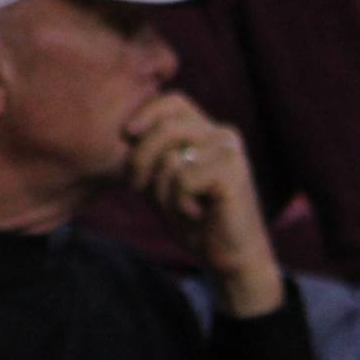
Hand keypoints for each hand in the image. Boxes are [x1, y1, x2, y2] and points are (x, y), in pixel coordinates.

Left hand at [124, 93, 283, 316]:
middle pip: (164, 127)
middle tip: (138, 190)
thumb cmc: (197, 222)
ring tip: (180, 208)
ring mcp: (229, 151)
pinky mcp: (232, 172)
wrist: (233, 258)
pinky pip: (182, 180)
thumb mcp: (164, 185)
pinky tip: (197, 216)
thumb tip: (127, 134)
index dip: (145, 113)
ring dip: (162, 191)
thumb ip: (150, 158)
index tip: (127, 135)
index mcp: (207, 132)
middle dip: (140, 160)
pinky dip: (179, 205)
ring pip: (170, 158)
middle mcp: (222, 134)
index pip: (172, 102)